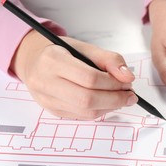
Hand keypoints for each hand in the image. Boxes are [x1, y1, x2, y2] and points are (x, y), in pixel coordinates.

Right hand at [10, 30, 137, 119]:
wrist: (36, 61)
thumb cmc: (63, 53)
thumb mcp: (86, 48)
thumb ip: (109, 60)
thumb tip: (128, 77)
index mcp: (53, 60)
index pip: (89, 78)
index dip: (113, 83)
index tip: (128, 83)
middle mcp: (45, 82)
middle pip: (87, 99)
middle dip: (115, 99)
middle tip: (129, 95)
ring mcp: (47, 100)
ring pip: (86, 112)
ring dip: (110, 107)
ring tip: (120, 98)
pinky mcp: (53, 111)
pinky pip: (82, 117)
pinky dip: (99, 111)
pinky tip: (106, 102)